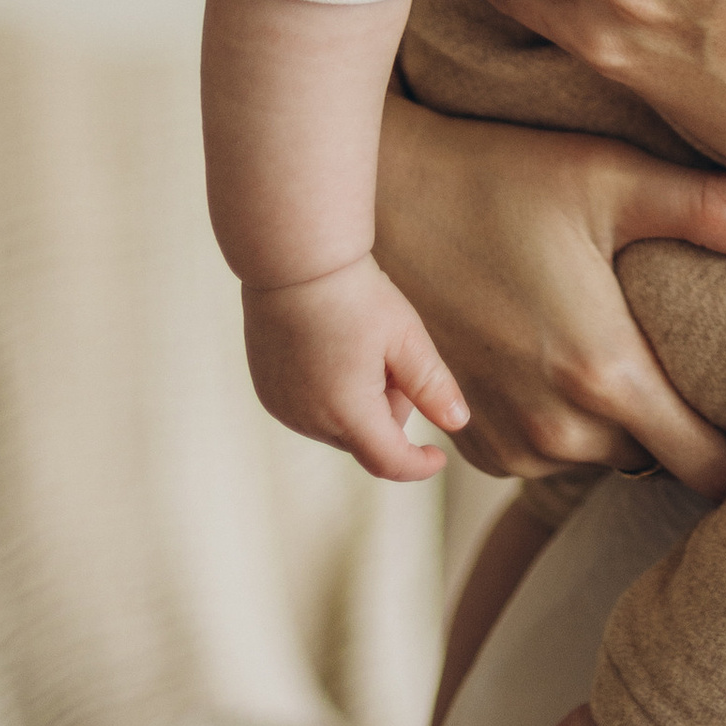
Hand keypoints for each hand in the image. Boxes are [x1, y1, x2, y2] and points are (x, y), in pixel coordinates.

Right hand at [240, 254, 467, 481]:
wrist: (295, 261)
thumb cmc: (355, 295)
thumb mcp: (406, 337)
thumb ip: (433, 386)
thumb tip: (458, 423)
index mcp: (347, 412)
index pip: (389, 462)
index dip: (418, 465)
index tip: (438, 456)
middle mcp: (308, 420)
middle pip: (365, 439)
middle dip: (387, 409)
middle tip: (389, 355)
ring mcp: (282, 408)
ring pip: (338, 425)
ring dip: (357, 403)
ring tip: (356, 346)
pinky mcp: (268, 393)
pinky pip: (309, 410)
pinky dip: (328, 394)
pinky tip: (330, 349)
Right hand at [374, 91, 725, 493]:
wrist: (373, 199)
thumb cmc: (498, 175)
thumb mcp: (612, 178)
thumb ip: (717, 211)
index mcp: (605, 376)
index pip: (710, 469)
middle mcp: (556, 430)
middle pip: (660, 459)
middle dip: (689, 426)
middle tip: (720, 375)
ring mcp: (506, 443)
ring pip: (603, 454)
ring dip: (622, 420)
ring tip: (637, 351)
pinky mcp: (468, 442)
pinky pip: (546, 450)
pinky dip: (565, 417)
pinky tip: (565, 352)